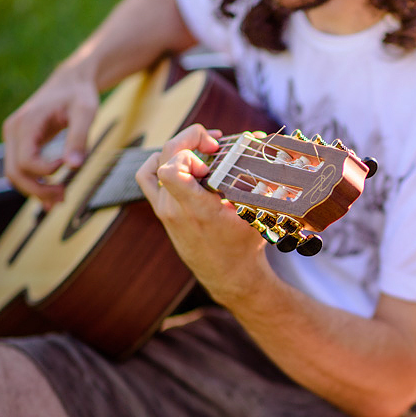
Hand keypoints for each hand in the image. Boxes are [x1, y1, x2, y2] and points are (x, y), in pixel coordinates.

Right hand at [2, 67, 99, 205]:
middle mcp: (13, 130)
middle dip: (38, 190)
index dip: (46, 171)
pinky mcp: (20, 142)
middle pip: (14, 172)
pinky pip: (21, 168)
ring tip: (61, 198)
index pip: (25, 161)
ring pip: (15, 174)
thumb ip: (79, 138)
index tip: (68, 164)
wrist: (71, 82)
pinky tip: (53, 193)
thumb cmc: (79, 94)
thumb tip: (73, 167)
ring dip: (36, 190)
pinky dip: (35, 183)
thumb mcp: (85, 113)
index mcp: (26, 123)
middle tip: (64, 198)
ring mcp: (14, 137)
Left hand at [135, 124, 267, 302]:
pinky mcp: (162, 211)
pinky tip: (182, 162)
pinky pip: (149, 179)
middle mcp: (174, 208)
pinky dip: (161, 163)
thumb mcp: (256, 215)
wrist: (230, 276)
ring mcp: (165, 210)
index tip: (214, 152)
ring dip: (176, 150)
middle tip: (214, 144)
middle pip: (165, 157)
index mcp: (196, 209)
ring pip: (154, 165)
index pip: (171, 170)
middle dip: (189, 140)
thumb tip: (266, 149)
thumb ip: (258, 184)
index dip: (189, 150)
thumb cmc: (245, 246)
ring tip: (199, 150)